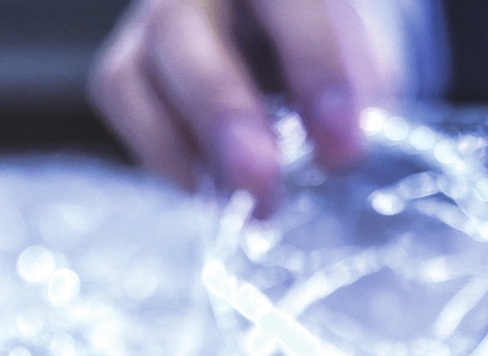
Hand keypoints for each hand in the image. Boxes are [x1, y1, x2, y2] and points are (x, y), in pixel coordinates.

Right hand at [89, 0, 387, 214]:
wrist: (293, 45)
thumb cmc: (329, 55)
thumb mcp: (363, 67)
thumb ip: (355, 101)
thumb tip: (339, 156)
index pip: (287, 0)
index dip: (314, 66)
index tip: (343, 146)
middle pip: (182, 30)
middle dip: (223, 112)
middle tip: (263, 181)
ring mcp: (152, 21)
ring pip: (134, 74)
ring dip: (187, 149)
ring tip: (247, 203)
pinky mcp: (125, 66)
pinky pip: (124, 108)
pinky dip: (164, 158)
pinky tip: (211, 190)